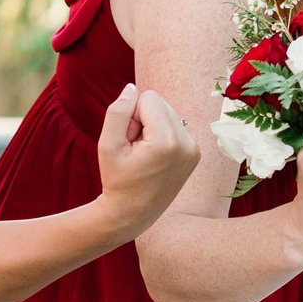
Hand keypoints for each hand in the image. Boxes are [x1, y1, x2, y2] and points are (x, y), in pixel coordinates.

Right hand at [94, 83, 200, 236]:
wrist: (132, 214)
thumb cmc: (117, 180)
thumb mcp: (107, 145)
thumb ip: (118, 112)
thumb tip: (132, 88)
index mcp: (168, 140)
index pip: (148, 97)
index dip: (131, 115)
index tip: (128, 142)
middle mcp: (187, 142)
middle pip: (160, 103)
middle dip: (142, 120)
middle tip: (135, 150)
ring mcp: (194, 148)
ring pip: (168, 113)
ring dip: (152, 128)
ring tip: (144, 155)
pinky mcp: (195, 152)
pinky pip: (175, 126)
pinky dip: (162, 136)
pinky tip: (154, 158)